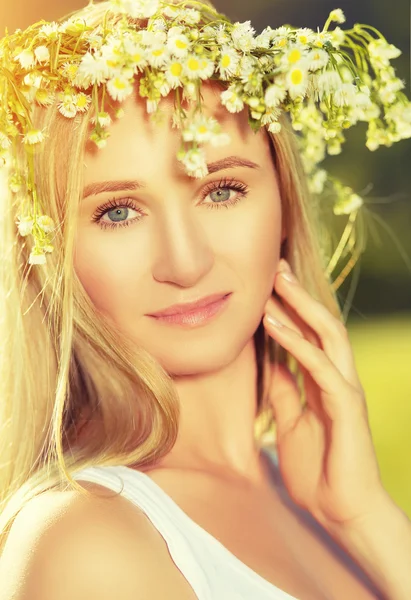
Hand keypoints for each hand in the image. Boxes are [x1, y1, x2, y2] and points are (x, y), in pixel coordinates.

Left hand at [263, 258, 388, 534]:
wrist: (343, 513)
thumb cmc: (318, 472)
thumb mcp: (290, 424)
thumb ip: (283, 392)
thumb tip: (269, 362)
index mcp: (324, 383)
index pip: (309, 335)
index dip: (290, 309)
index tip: (266, 285)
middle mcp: (338, 378)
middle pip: (321, 324)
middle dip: (298, 294)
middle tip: (274, 266)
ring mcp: (345, 389)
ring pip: (327, 334)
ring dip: (299, 306)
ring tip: (275, 281)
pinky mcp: (346, 405)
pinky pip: (320, 366)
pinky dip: (296, 343)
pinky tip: (274, 325)